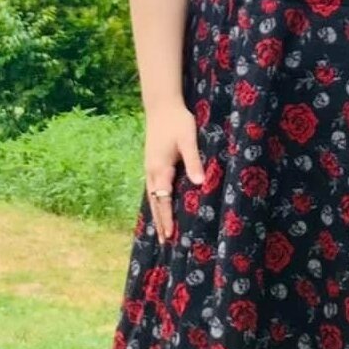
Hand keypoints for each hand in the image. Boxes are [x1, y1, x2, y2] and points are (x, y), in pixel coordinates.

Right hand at [145, 102, 205, 244]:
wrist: (161, 105)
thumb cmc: (178, 121)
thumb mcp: (188, 140)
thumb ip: (194, 162)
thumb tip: (199, 183)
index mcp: (160, 168)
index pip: (163, 199)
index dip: (167, 218)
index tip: (170, 235)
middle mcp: (152, 171)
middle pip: (155, 203)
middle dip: (160, 222)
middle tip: (164, 242)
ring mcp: (149, 167)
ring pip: (151, 197)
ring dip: (156, 214)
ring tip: (160, 231)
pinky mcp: (151, 163)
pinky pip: (152, 188)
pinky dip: (155, 202)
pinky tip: (159, 207)